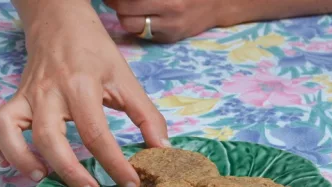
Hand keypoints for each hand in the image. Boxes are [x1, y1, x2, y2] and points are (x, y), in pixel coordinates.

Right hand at [0, 0, 167, 186]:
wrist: (61, 24)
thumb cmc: (96, 55)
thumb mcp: (127, 81)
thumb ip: (147, 117)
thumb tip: (163, 150)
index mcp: (81, 86)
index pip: (96, 132)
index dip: (114, 163)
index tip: (130, 184)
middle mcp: (49, 92)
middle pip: (48, 136)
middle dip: (68, 170)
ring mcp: (26, 96)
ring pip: (9, 128)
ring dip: (21, 158)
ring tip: (42, 178)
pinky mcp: (14, 100)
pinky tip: (9, 163)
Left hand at [105, 0, 244, 42]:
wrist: (217, 4)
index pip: (129, 0)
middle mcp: (168, 10)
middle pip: (124, 10)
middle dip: (114, 3)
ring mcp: (169, 27)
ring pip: (130, 25)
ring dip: (123, 15)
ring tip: (128, 8)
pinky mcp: (169, 39)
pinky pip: (143, 34)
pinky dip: (138, 25)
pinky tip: (143, 17)